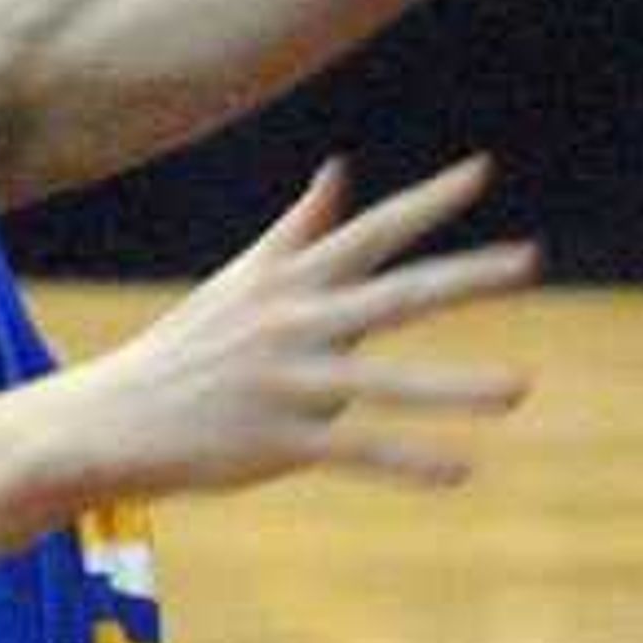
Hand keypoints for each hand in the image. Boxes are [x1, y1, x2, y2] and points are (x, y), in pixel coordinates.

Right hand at [87, 149, 535, 493]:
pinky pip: (357, 453)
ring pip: (386, 384)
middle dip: (466, 277)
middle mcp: (294, 323)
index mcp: (289, 281)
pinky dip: (410, 463)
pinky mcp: (277, 442)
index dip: (427, 202)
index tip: (482, 172)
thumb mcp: (241, 280)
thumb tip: (338, 171)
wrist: (111, 418)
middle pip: (396, 294)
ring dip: (457, 387)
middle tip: (530, 261)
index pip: (370, 232)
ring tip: (522, 388)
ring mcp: (287, 384)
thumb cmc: (186, 348)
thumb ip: (298, 230)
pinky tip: (461, 472)